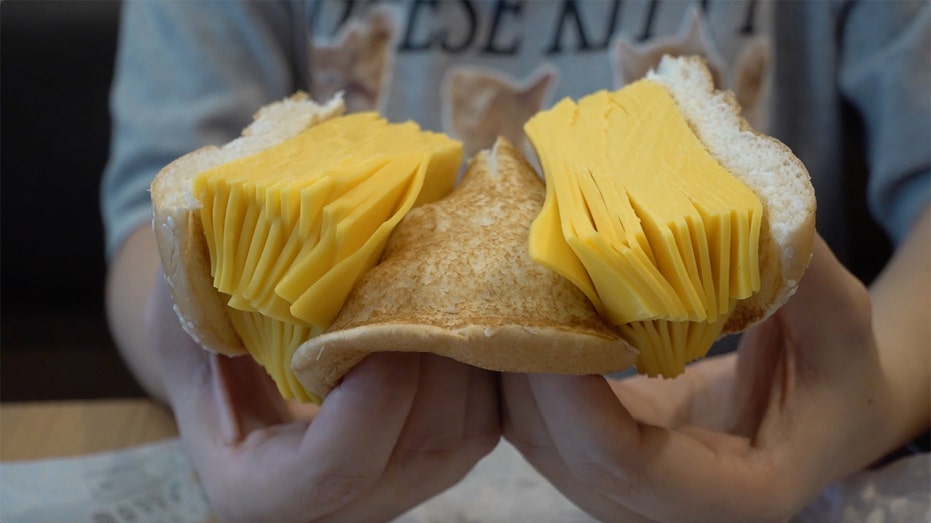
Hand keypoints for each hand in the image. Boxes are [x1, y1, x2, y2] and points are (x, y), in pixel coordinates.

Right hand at [146, 275, 499, 521]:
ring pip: (462, 430)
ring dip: (460, 347)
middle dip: (429, 349)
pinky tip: (453, 302)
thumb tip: (250, 221)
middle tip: (431, 267)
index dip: (374, 384)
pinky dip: (476, 358)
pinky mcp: (436, 462)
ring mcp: (394, 491)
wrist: (230, 369)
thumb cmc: (198, 338)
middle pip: (418, 445)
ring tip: (444, 274)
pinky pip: (482, 415)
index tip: (376, 304)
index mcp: (261, 491)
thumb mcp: (182, 315)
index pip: (340, 463)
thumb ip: (208, 293)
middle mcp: (336, 510)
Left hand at [502, 235, 894, 522]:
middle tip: (515, 275)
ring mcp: (625, 491)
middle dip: (528, 364)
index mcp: (736, 495)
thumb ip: (800, 276)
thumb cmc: (838, 372)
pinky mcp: (600, 457)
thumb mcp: (841, 323)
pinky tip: (530, 306)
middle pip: (561, 450)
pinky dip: (524, 365)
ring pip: (534, 438)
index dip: (572, 386)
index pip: (620, 459)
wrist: (822, 409)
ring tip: (515, 281)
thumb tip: (739, 203)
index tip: (552, 303)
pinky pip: (536, 420)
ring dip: (514, 362)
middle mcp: (667, 510)